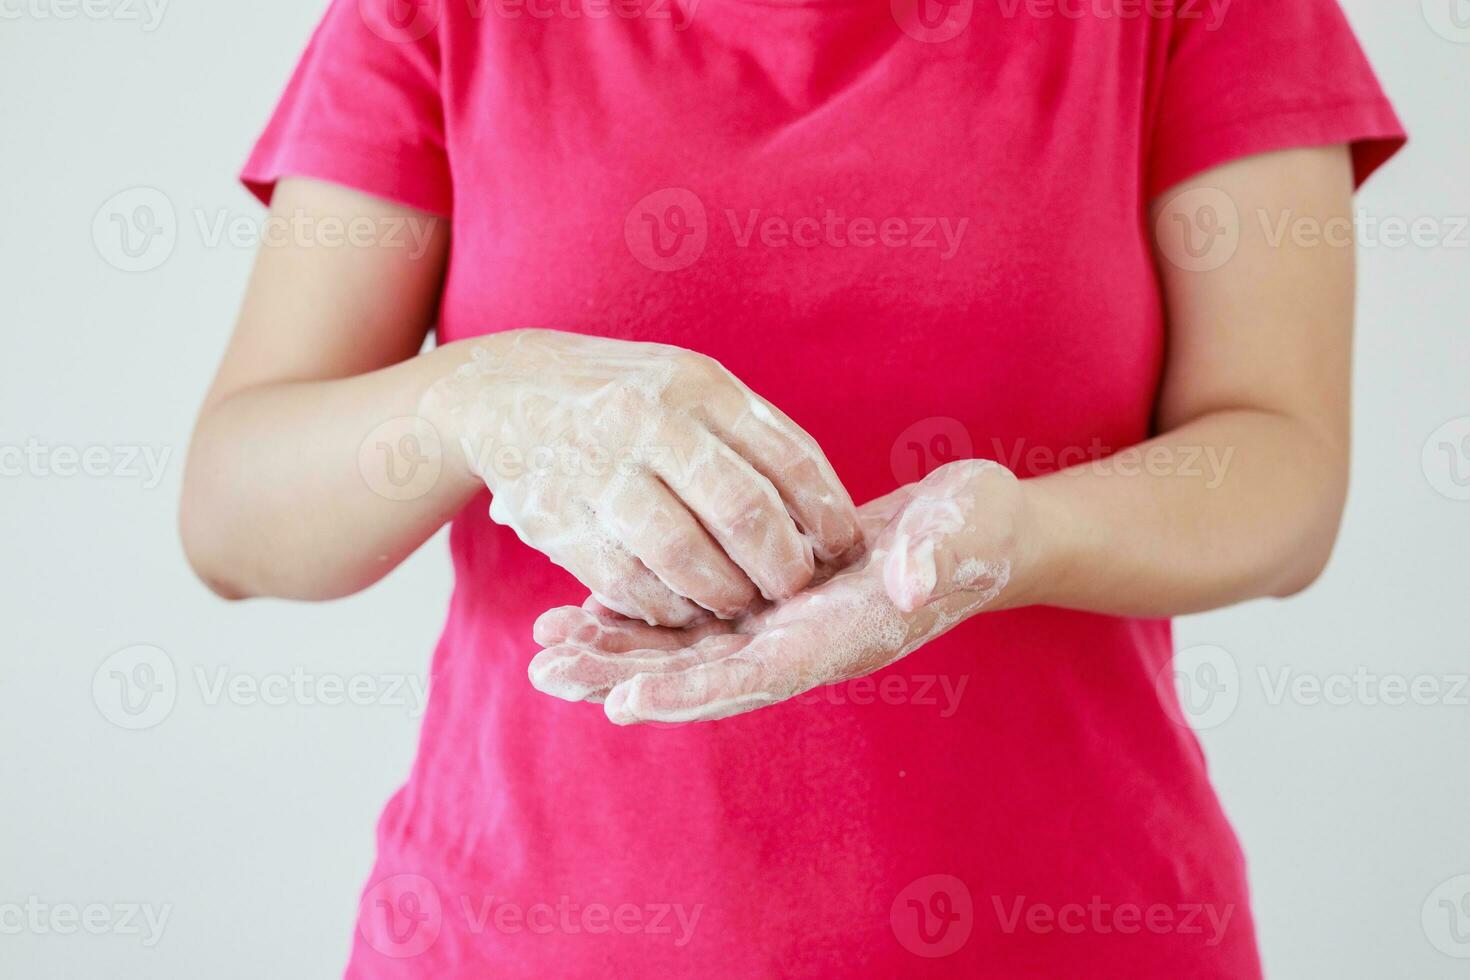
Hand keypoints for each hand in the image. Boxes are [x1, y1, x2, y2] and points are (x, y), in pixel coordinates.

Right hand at [420, 330, 861, 626]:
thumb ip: (753, 437)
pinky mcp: (559, 519)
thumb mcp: (689, 386)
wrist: (502, 392)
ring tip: (739, 602)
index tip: (844, 549)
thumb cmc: (625, 397)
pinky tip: (683, 609)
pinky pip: (628, 582)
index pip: (786, 458)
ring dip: (724, 594)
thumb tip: (826, 509)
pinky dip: (665, 607)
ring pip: (685, 555)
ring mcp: (601, 470)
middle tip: (793, 588)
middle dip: (781, 565)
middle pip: (742, 511)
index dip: (825, 514)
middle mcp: (650, 422)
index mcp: (697, 386)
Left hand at [527, 459, 1031, 723]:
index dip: (691, 690)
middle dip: (623, 675)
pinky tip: (589, 605)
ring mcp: (784, 623)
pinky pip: (697, 613)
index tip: (622, 702)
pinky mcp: (772, 597)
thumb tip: (907, 582)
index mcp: (843, 637)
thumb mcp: (966, 531)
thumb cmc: (979, 530)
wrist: (978, 530)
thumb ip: (937, 557)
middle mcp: (802, 642)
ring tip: (546, 644)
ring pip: (687, 647)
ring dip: (618, 649)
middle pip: (701, 672)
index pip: (757, 677)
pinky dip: (644, 613)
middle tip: (545, 670)